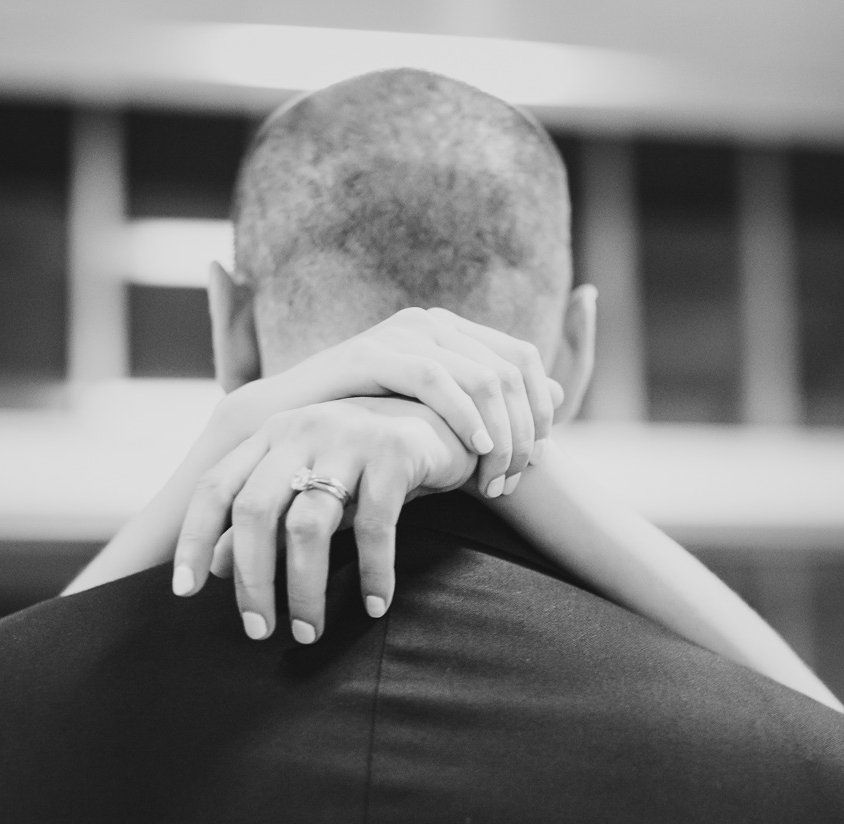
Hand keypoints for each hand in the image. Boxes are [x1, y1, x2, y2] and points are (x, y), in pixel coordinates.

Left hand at [173, 397, 475, 643]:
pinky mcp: (395, 450)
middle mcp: (302, 428)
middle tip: (259, 631)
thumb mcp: (314, 487)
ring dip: (306, 589)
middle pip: (255, 511)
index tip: (185, 592)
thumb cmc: (370, 463)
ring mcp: (348, 435)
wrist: (447, 422)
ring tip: (308, 631)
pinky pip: (375, 524)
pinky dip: (374, 572)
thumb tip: (219, 567)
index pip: (216, 487)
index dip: (194, 539)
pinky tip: (376, 605)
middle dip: (253, 580)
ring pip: (309, 525)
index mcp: (273, 435)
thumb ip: (269, 521)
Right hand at [228, 307, 561, 496]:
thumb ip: (496, 406)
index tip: (535, 461)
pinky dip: (465, 418)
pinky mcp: (373, 352)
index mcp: (451, 332)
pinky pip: (437, 381)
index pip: (524, 360)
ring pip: (484, 379)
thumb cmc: (362, 431)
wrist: (284, 430)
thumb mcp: (437, 419)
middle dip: (522, 433)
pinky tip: (474, 453)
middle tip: (513, 481)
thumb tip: (560, 393)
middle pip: (511, 372)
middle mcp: (432, 322)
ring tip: (494, 480)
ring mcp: (403, 332)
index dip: (540, 411)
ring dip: (499, 436)